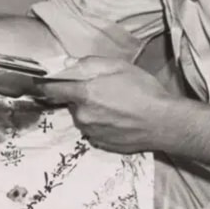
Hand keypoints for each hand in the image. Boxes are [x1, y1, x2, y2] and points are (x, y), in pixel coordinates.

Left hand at [38, 56, 174, 153]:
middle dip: (79, 96)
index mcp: (84, 94)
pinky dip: (100, 124)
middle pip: (69, 103)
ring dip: (90, 111)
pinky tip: (118, 119)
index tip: (44, 81)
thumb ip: (88, 64)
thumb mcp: (118, 67)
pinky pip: (92, 130)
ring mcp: (91, 133)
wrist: (165, 123)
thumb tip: (67, 63)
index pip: (49, 89)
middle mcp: (83, 116)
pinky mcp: (100, 144)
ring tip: (114, 106)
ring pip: (82, 117)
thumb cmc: (145, 91)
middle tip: (101, 91)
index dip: (45, 84)